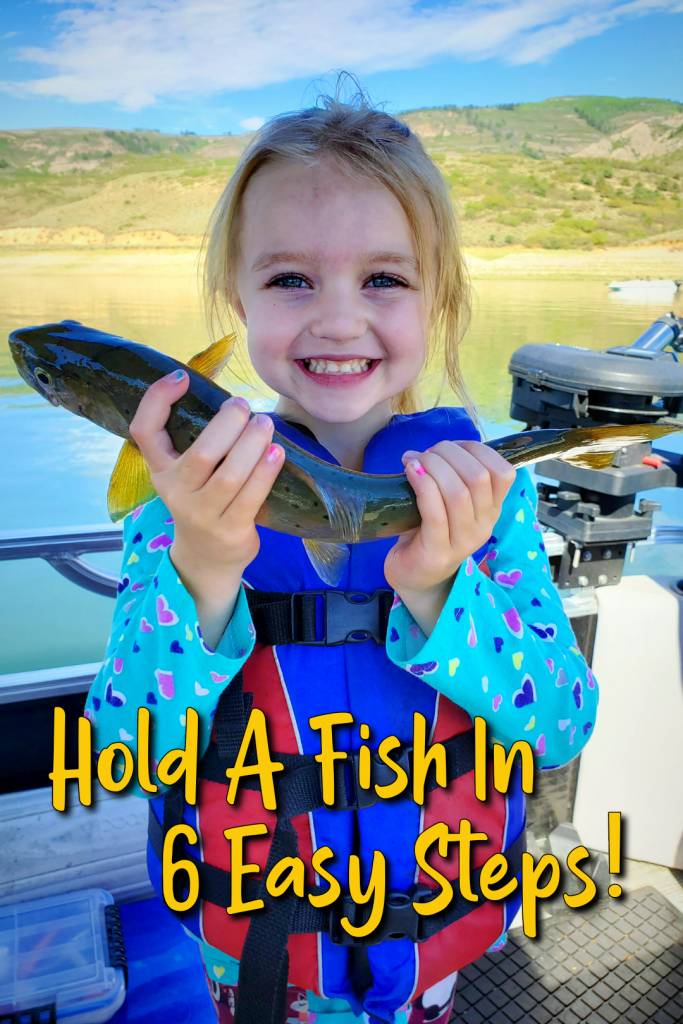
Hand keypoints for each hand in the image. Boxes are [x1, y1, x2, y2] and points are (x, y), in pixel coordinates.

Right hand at [129, 369, 284, 642]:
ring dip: (252, 445)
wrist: (206, 559)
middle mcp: (176, 492)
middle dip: (227, 425)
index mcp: (161, 470)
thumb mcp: (186, 474)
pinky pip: (251, 497)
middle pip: (200, 454)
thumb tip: (233, 401)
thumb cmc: (202, 502)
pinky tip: (277, 453)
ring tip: (266, 424)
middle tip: (244, 407)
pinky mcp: (231, 531)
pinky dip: (266, 472)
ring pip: (230, 475)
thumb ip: (199, 441)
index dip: (157, 400)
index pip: (144, 432)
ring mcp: (203, 515)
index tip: (182, 378)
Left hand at [383, 440, 515, 634]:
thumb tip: (423, 451)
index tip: (450, 448)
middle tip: (425, 454)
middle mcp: (484, 525)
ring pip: (458, 492)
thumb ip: (448, 476)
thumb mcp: (447, 501)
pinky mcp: (438, 552)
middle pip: (478, 476)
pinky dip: (423, 484)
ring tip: (414, 462)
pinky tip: (410, 472)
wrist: (415, 576)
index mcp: (491, 509)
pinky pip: (436, 512)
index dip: (476, 449)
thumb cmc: (429, 531)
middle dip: (449, 453)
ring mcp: (463, 542)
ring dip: (433, 466)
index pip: (503, 471)